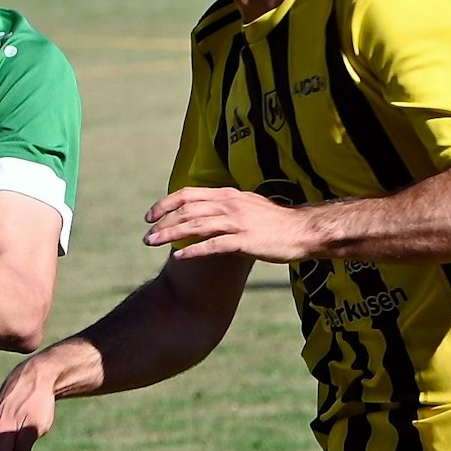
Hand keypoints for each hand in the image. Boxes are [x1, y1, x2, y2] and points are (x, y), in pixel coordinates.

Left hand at [143, 187, 314, 261]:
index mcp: (228, 194)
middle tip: (147, 236)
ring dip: (170, 234)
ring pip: (195, 225)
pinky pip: (213, 245)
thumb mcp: (248, 205)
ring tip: (153, 243)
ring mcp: (237, 222)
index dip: (166, 203)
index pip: (188, 194)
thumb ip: (226, 205)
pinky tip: (178, 256)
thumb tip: (205, 211)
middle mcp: (229, 204)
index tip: (150, 215)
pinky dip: (193, 249)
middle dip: (162, 222)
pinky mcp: (245, 241)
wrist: (303, 231)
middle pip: (187, 209)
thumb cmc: (276, 222)